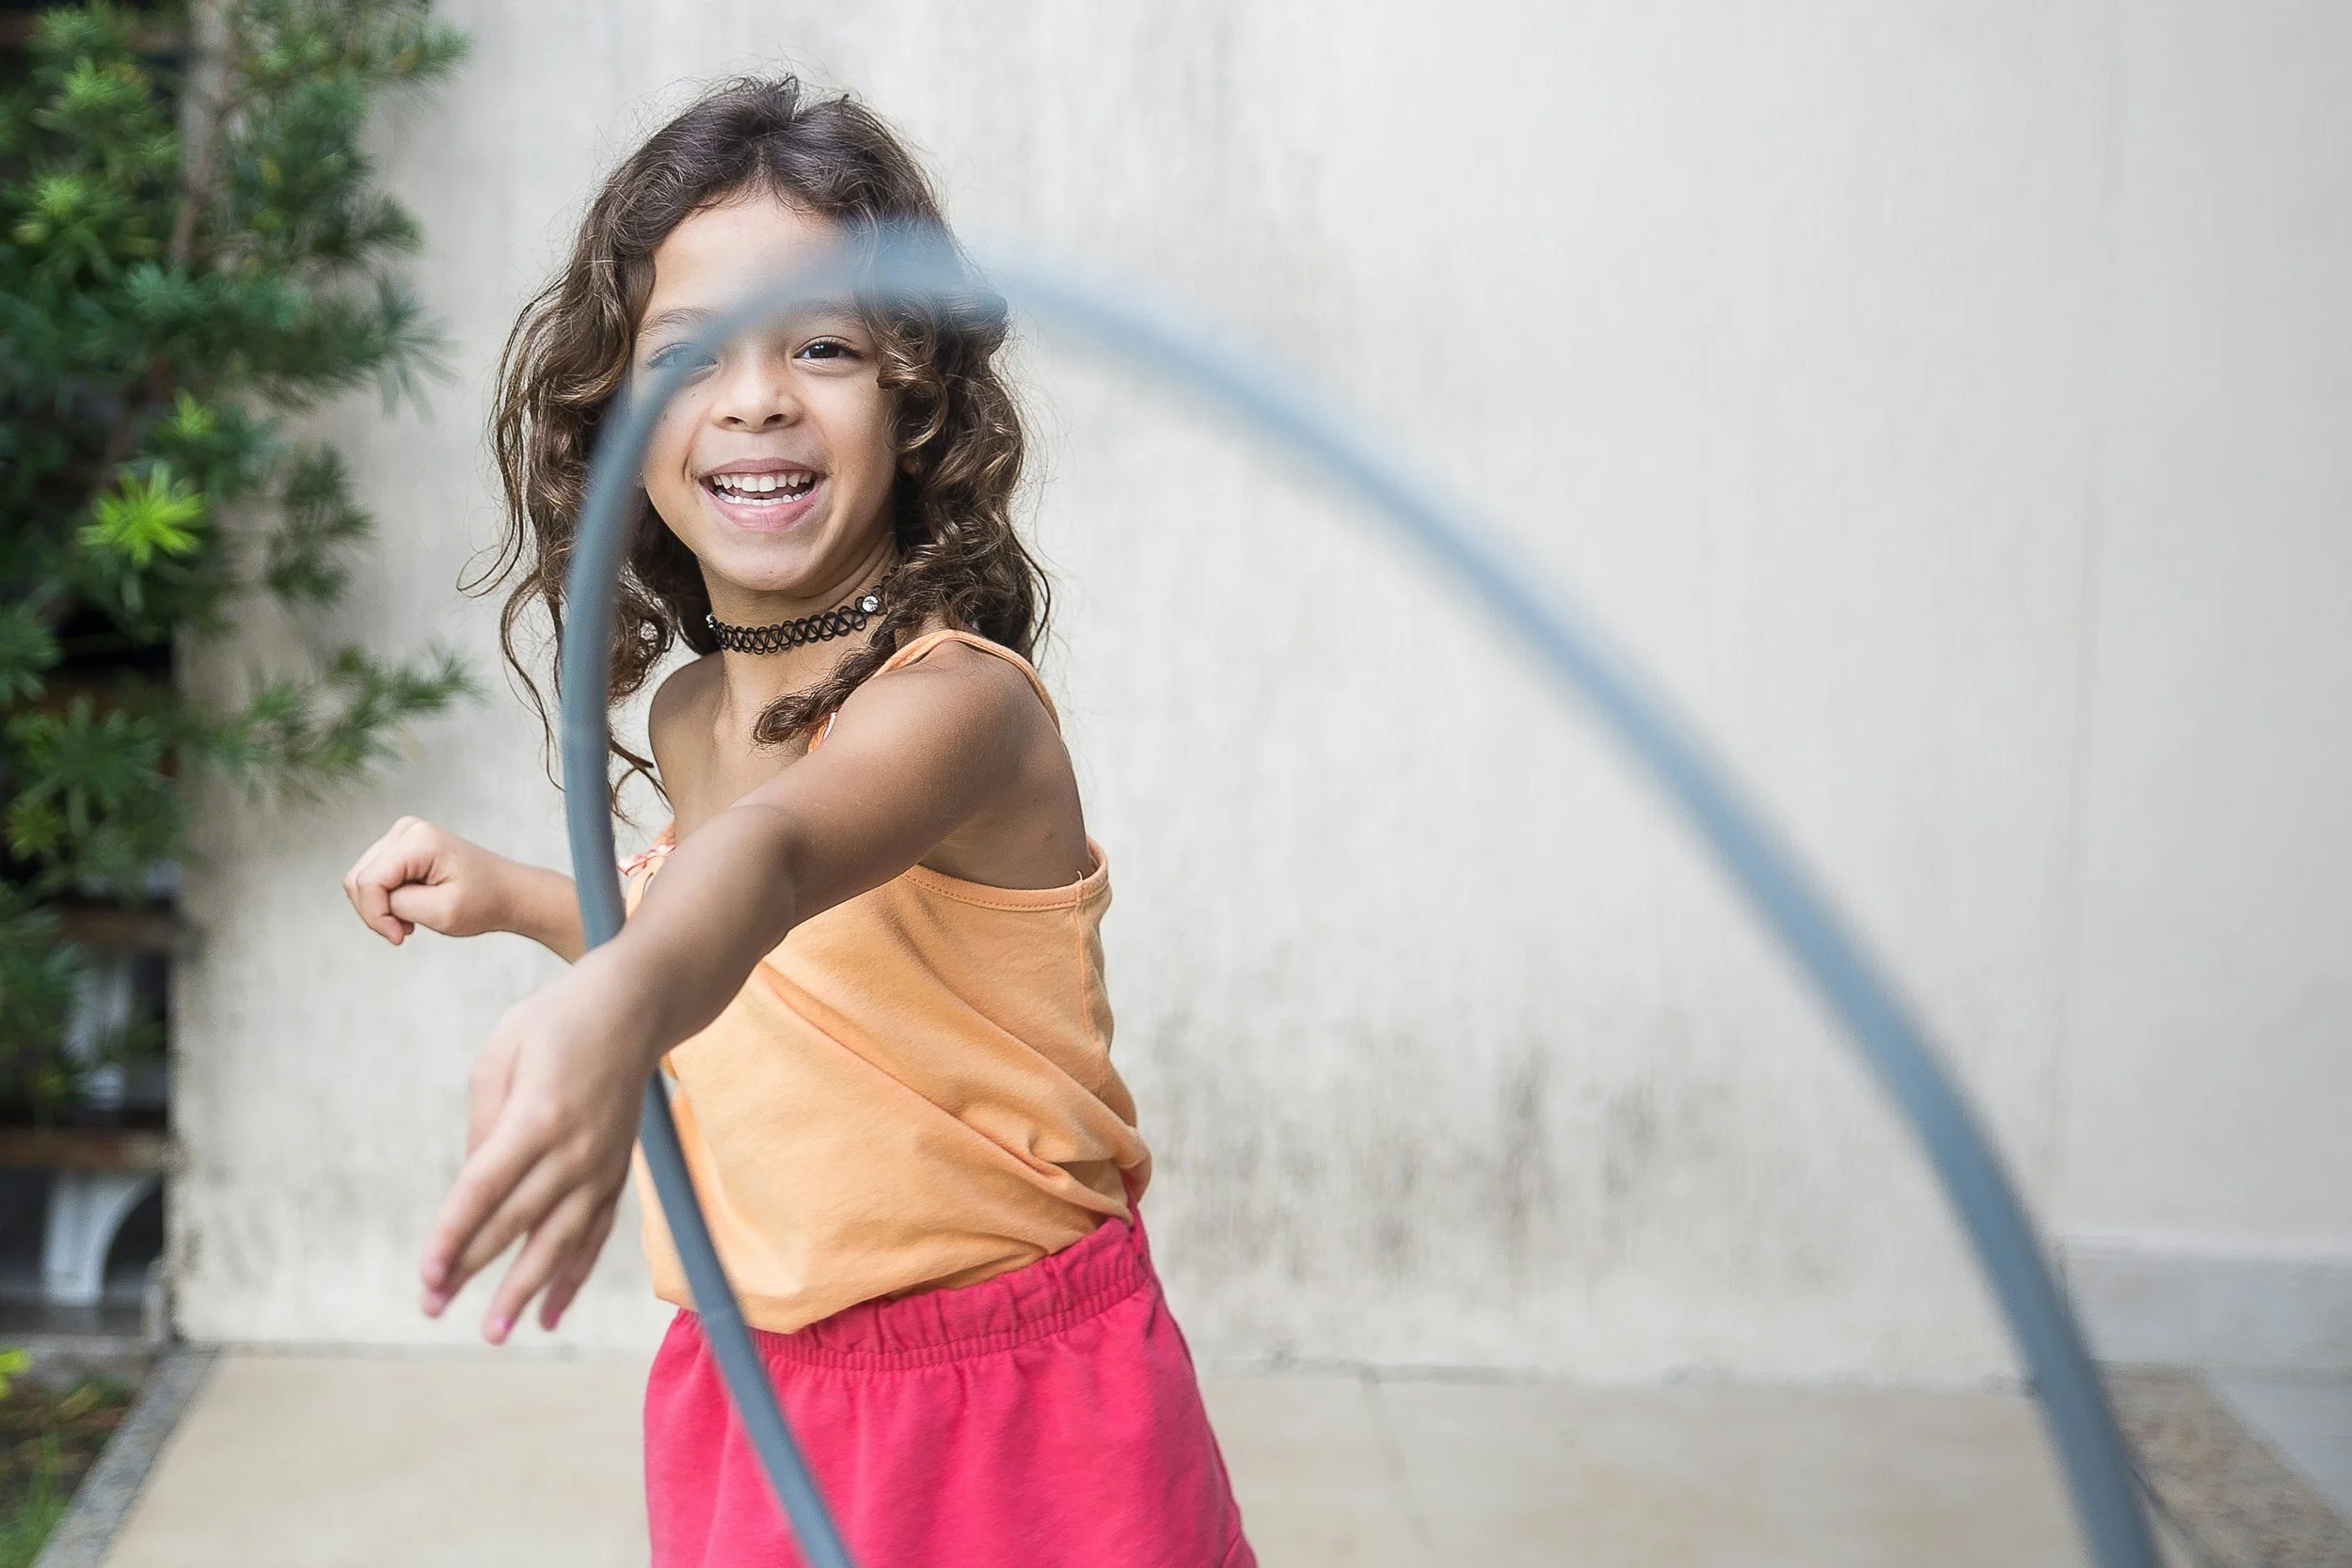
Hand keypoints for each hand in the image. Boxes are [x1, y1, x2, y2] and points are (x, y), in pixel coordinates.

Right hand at [343, 817, 521, 945]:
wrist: (509, 892)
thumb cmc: (485, 901)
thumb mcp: (441, 912)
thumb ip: (398, 905)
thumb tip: (370, 898)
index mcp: (418, 840)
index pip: (369, 881)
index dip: (376, 916)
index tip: (399, 937)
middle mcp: (406, 830)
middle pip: (358, 878)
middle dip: (375, 912)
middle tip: (404, 931)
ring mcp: (403, 836)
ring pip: (361, 879)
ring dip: (380, 907)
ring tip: (409, 921)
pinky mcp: (401, 848)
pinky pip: (374, 878)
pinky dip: (385, 900)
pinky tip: (409, 910)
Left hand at [419, 956, 654, 1340]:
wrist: (636, 1005)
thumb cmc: (555, 1021)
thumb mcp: (501, 1052)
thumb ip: (483, 1121)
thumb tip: (471, 1188)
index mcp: (538, 1114)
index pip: (485, 1188)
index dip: (453, 1234)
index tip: (426, 1275)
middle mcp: (575, 1148)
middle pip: (516, 1221)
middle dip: (472, 1268)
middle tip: (430, 1308)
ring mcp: (603, 1165)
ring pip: (559, 1241)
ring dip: (524, 1290)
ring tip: (494, 1332)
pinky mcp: (618, 1172)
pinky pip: (594, 1235)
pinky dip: (572, 1277)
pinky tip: (547, 1314)